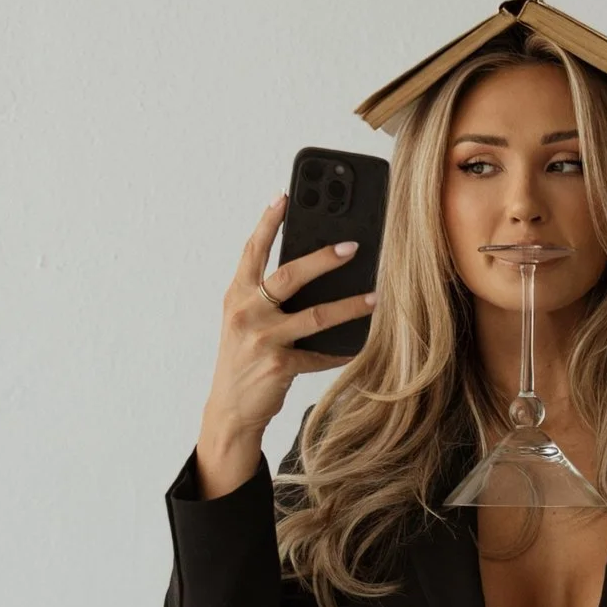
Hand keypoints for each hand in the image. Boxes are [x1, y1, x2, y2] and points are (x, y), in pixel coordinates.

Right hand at [193, 196, 377, 496]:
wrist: (230, 409)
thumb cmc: (243, 360)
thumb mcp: (244, 322)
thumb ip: (266, 297)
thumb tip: (313, 273)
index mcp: (236, 295)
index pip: (252, 251)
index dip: (268, 222)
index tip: (285, 196)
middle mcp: (246, 312)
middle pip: (289, 274)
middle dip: (323, 258)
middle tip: (353, 245)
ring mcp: (262, 339)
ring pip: (315, 315)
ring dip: (350, 305)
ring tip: (376, 296)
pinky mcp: (279, 366)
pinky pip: (320, 354)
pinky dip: (342, 350)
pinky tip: (362, 345)